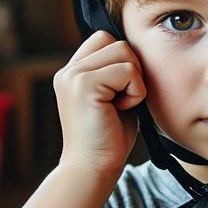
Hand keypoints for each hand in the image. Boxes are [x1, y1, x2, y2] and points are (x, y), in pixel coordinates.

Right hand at [53, 30, 146, 178]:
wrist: (93, 169)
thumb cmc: (108, 139)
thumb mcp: (114, 97)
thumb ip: (118, 72)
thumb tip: (139, 50)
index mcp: (72, 72)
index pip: (104, 39)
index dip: (122, 61)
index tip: (120, 93)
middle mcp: (68, 71)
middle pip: (116, 41)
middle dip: (131, 68)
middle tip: (123, 99)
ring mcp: (73, 76)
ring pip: (124, 51)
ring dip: (134, 80)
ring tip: (120, 105)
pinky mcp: (84, 85)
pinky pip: (128, 71)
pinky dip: (135, 92)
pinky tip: (121, 110)